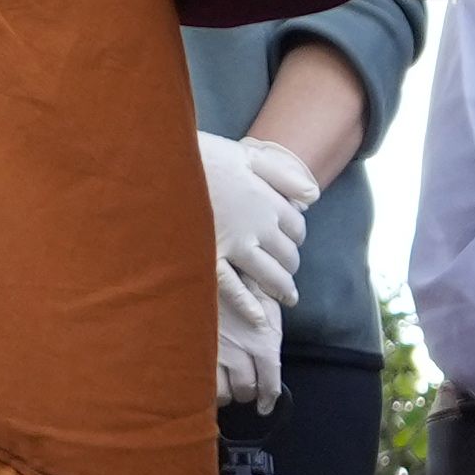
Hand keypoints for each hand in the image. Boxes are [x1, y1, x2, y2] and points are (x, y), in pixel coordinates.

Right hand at [200, 128, 320, 405]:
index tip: (290, 237)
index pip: (296, 226)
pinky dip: (248, 305)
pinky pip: (234, 289)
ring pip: (270, 275)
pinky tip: (259, 318)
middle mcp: (256, 227)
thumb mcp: (246, 155)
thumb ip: (282, 174)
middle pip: (287, 254)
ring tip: (287, 297)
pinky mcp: (209, 260)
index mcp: (266, 200)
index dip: (296, 234)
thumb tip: (313, 196)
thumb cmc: (202, 157)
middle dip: (290, 262)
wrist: (161, 165)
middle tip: (288, 268)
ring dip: (282, 288)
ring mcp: (234, 247)